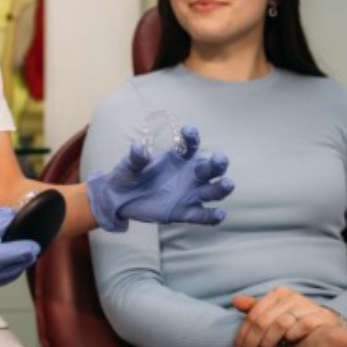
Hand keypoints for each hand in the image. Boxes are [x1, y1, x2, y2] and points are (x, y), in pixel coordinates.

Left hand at [86, 125, 234, 231]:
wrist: (119, 199)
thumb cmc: (127, 176)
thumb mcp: (128, 165)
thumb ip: (136, 157)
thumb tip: (139, 146)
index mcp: (178, 158)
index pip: (190, 145)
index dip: (191, 137)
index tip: (187, 131)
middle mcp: (189, 174)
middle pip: (209, 168)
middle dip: (217, 163)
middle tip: (220, 159)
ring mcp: (189, 194)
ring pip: (212, 190)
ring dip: (221, 187)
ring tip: (227, 184)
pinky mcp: (184, 212)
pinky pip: (202, 215)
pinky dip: (212, 216)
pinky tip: (219, 214)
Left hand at [233, 289, 345, 346]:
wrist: (326, 323)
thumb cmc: (295, 318)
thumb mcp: (275, 311)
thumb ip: (255, 307)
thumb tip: (235, 301)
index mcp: (278, 293)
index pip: (253, 315)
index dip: (244, 334)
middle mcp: (292, 297)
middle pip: (263, 321)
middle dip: (253, 342)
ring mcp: (307, 305)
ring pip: (280, 324)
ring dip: (270, 343)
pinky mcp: (321, 316)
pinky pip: (302, 326)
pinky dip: (292, 337)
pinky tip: (287, 346)